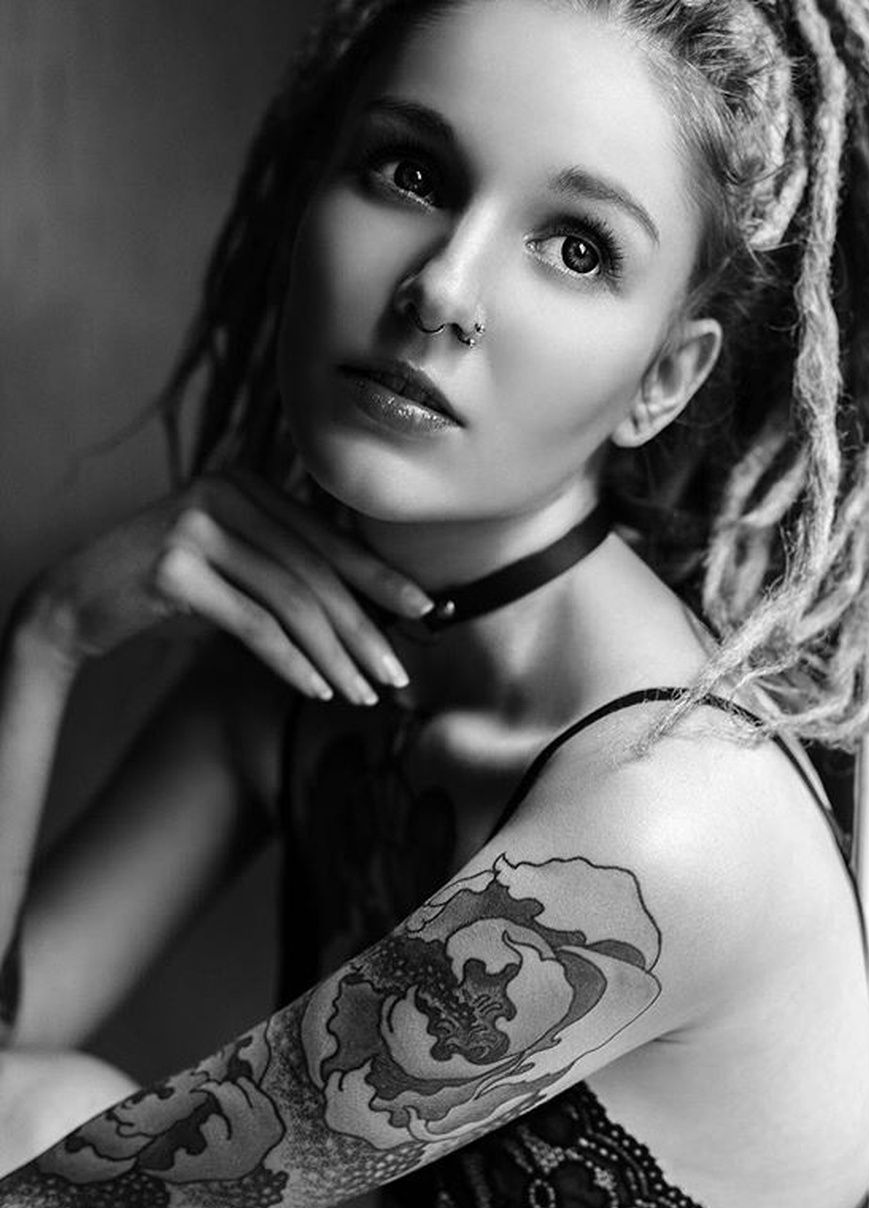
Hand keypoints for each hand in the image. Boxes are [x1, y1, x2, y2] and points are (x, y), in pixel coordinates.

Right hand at [19, 472, 432, 704]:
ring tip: (363, 694)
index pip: (329, 538)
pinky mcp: (173, 570)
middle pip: (317, 572)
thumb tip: (369, 609)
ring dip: (335, 656)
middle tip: (397, 674)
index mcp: (249, 484)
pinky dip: (292, 661)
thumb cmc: (169, 588)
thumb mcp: (234, 563)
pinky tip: (317, 689)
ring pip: (292, 601)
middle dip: (365, 629)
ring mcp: (198, 527)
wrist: (75, 596)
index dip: (380, 578)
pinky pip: (254, 624)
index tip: (424, 611)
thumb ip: (288, 567)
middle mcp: (227, 492)